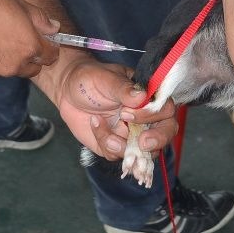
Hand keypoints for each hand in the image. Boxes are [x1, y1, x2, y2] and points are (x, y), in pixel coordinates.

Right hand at [0, 0, 58, 81]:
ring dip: (4, 60)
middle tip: (14, 38)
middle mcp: (13, 66)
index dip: (49, 47)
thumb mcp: (16, 1)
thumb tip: (54, 28)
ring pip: (6, 71)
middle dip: (28, 57)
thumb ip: (39, 19)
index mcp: (28, 46)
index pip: (50, 56)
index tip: (44, 41)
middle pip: (30, 68)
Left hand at [52, 57, 178, 159]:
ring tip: (99, 123)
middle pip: (165, 135)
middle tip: (141, 143)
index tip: (130, 113)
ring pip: (142, 152)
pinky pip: (116, 154)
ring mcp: (130, 133)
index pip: (166, 110)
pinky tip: (94, 123)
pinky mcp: (114, 145)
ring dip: (122, 145)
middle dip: (156, 141)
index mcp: (147, 98)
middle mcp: (144, 118)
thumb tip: (142, 96)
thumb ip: (123, 88)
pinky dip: (104, 141)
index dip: (154, 116)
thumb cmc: (91, 77)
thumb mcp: (106, 78)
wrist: (67, 89)